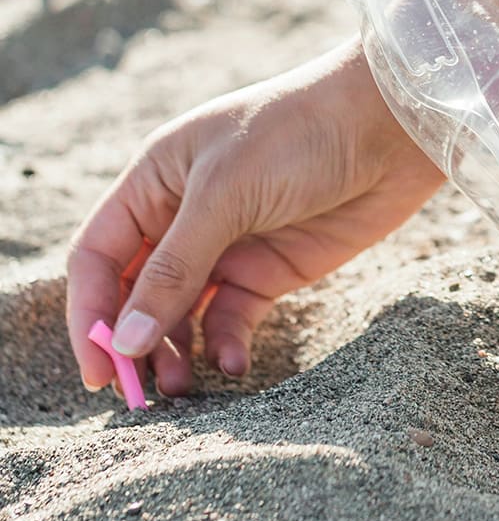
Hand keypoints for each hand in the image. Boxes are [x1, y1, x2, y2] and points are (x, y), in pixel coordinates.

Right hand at [67, 41, 442, 394]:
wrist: (388, 126)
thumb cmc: (297, 135)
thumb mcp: (225, 193)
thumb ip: (175, 268)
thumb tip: (124, 341)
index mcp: (155, 180)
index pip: (98, 255)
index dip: (89, 313)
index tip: (98, 370)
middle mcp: (183, 215)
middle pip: (136, 291)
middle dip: (132, 342)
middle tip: (141, 394)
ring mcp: (227, 244)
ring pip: (181, 313)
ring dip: (176, 352)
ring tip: (183, 389)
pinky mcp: (270, 269)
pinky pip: (232, 316)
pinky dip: (226, 343)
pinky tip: (234, 362)